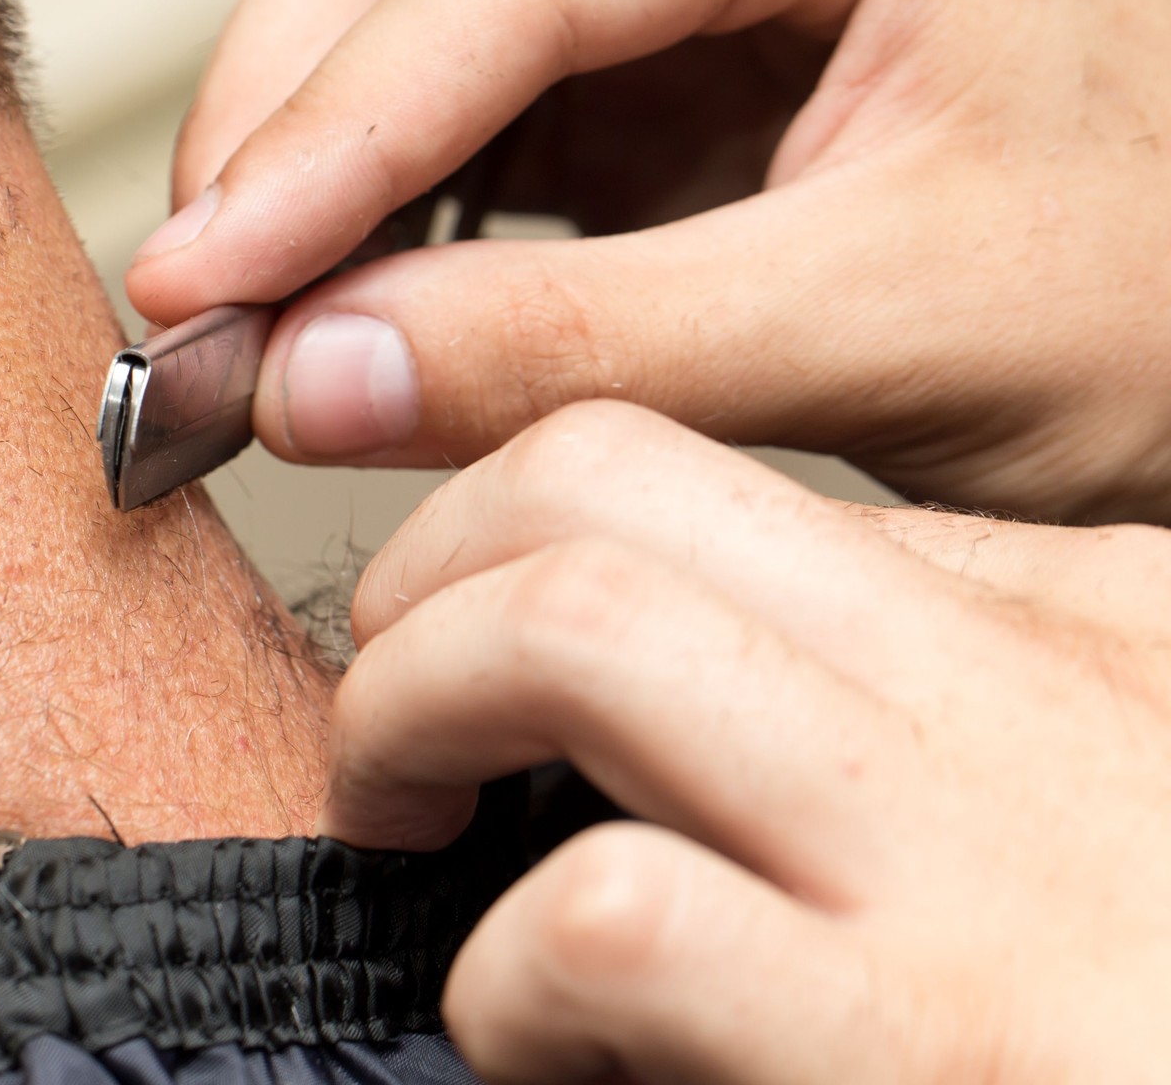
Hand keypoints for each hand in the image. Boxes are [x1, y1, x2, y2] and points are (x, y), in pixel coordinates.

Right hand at [125, 0, 1170, 522]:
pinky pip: (440, 109)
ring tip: (234, 314)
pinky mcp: (631, 69)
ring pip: (393, 10)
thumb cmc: (1163, 282)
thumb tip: (316, 372)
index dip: (329, 127)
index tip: (209, 271)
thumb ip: (585, 350)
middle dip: (281, 122)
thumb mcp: (889, 324)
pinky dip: (357, 208)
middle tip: (195, 300)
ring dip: (297, 163)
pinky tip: (321, 293)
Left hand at [322, 400, 1170, 1084]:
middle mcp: (1025, 691)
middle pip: (601, 477)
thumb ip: (945, 697)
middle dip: (423, 568)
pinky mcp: (928, 1051)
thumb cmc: (1150, 987)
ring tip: (406, 827)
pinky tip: (538, 1037)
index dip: (511, 530)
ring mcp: (976, 862)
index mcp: (1068, 615)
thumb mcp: (1118, 782)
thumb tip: (672, 658)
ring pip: (576, 618)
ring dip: (413, 712)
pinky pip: (612, 913)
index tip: (442, 628)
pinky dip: (507, 974)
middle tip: (399, 717)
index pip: (705, 468)